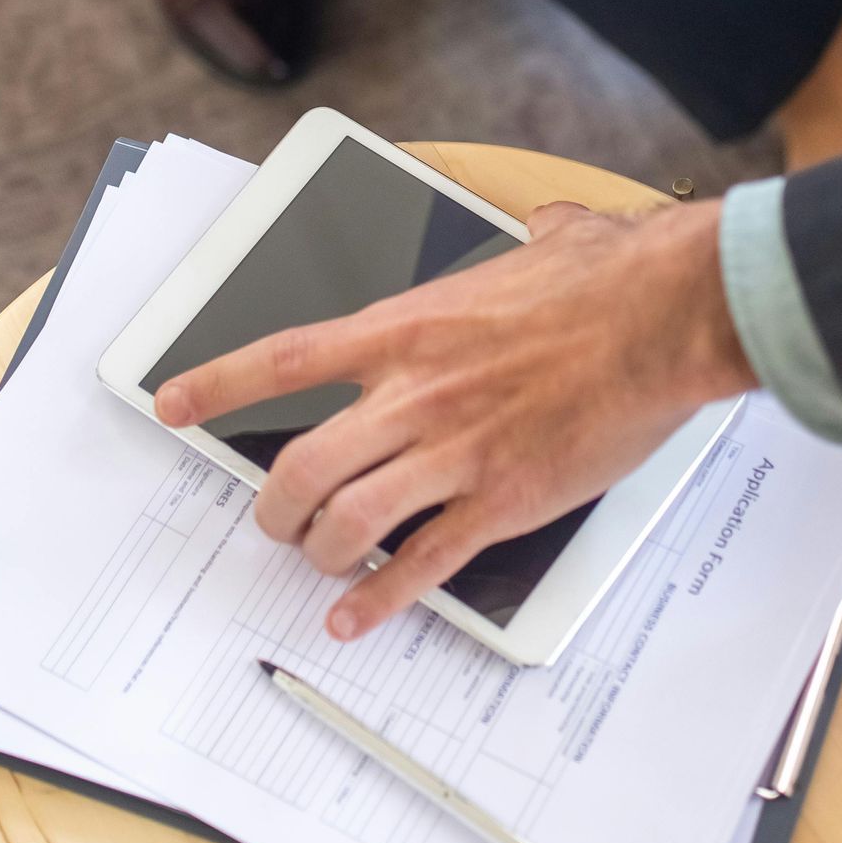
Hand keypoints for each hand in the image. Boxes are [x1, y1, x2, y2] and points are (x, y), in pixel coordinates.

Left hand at [156, 198, 756, 639]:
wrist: (669, 316)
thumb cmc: (614, 279)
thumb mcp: (549, 242)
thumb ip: (530, 239)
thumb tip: (547, 227)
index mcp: (410, 328)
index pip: (286, 360)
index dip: (217, 384)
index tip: (172, 402)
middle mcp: (417, 393)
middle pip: (302, 465)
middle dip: (274, 507)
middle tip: (275, 521)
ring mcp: (456, 451)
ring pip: (347, 521)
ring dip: (321, 553)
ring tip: (321, 564)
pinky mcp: (504, 500)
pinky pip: (422, 563)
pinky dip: (379, 599)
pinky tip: (357, 615)